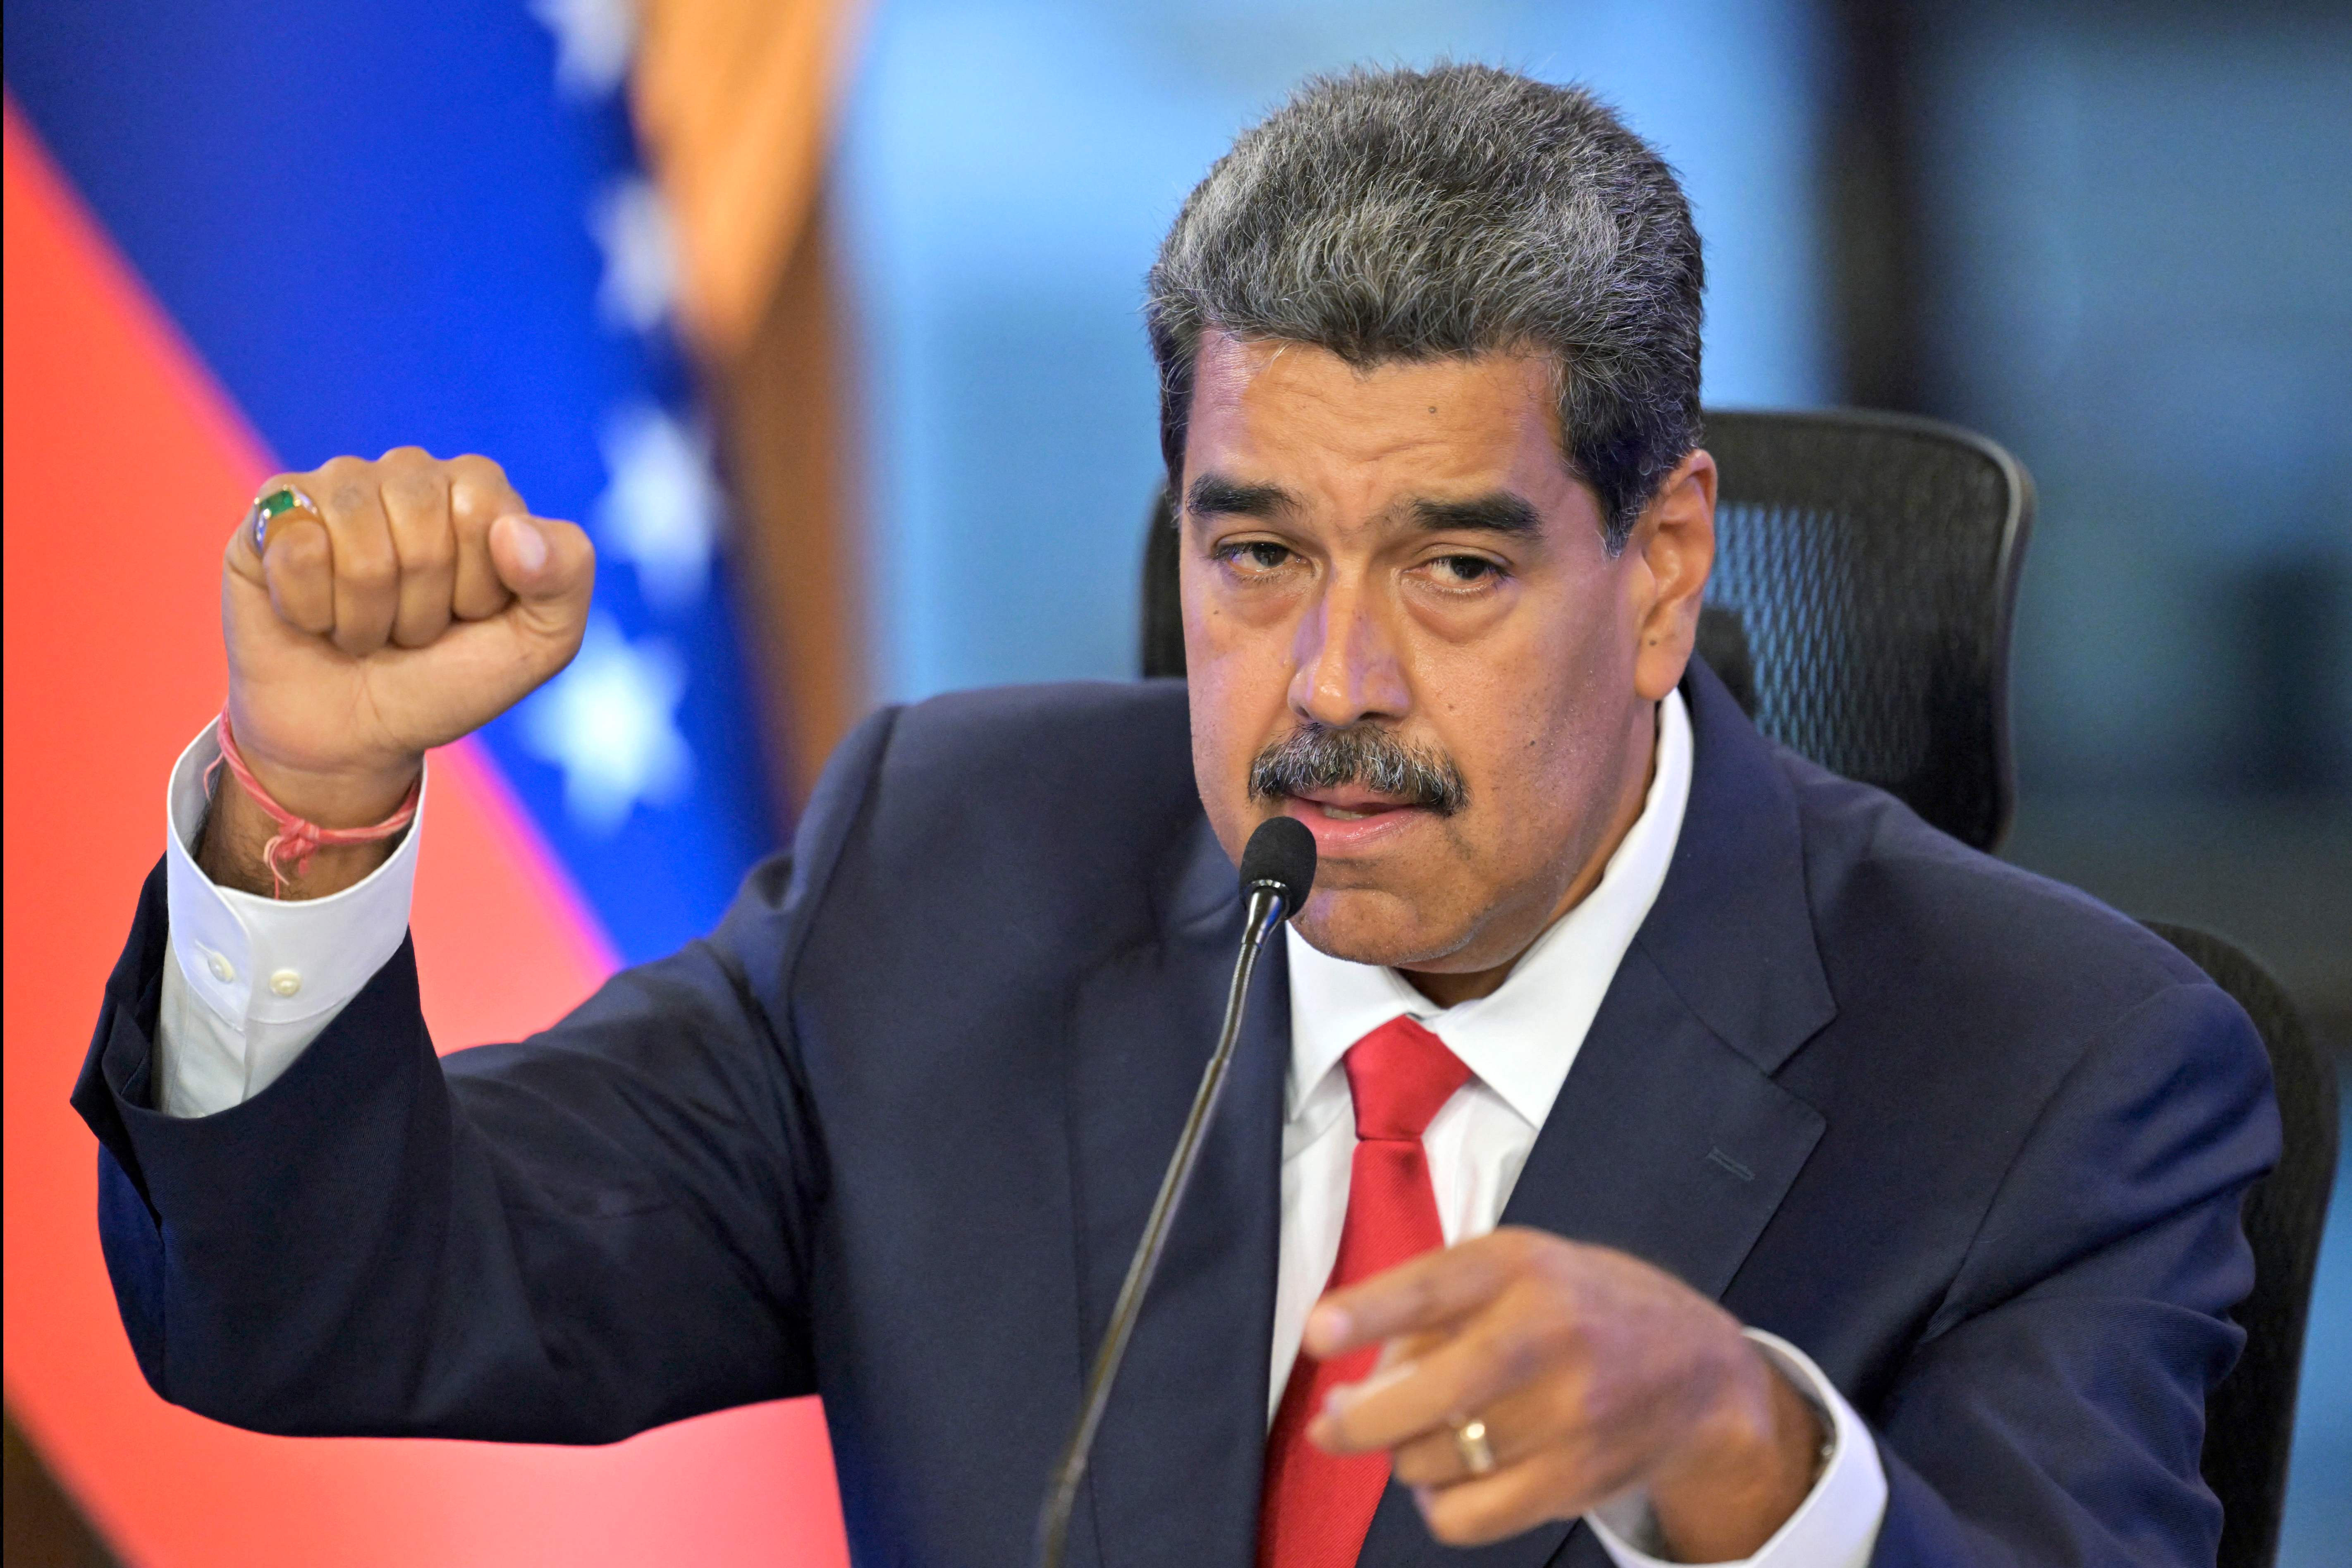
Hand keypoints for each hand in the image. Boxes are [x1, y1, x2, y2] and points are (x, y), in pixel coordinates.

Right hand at [205, 449, 592, 893]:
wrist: (358, 738)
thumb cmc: (449, 681)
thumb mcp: (540, 644)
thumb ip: (565, 576)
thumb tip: (513, 529)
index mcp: (476, 490)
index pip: (484, 508)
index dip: (479, 583)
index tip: (469, 614)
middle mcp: (405, 474)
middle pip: (421, 521)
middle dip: (422, 603)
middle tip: (412, 631)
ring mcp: (334, 489)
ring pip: (358, 539)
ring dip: (367, 614)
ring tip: (367, 630)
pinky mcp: (271, 516)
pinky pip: (296, 548)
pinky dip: (310, 609)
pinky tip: (313, 618)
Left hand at [1305, 1228, 1823, 1561]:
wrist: (1700, 1376)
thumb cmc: (1583, 1309)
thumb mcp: (1519, 1268)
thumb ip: (1434, 1307)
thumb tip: (1357, 1380)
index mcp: (1521, 1266)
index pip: (1432, 1288)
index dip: (1368, 1312)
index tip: (1317, 1334)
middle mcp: (1547, 1336)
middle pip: (1427, 1395)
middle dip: (1357, 1418)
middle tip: (1332, 1421)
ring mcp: (1566, 1416)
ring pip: (1433, 1460)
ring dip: (1407, 1454)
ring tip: (1429, 1433)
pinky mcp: (1574, 1483)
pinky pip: (1466, 1516)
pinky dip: (1439, 1504)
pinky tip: (1449, 1479)